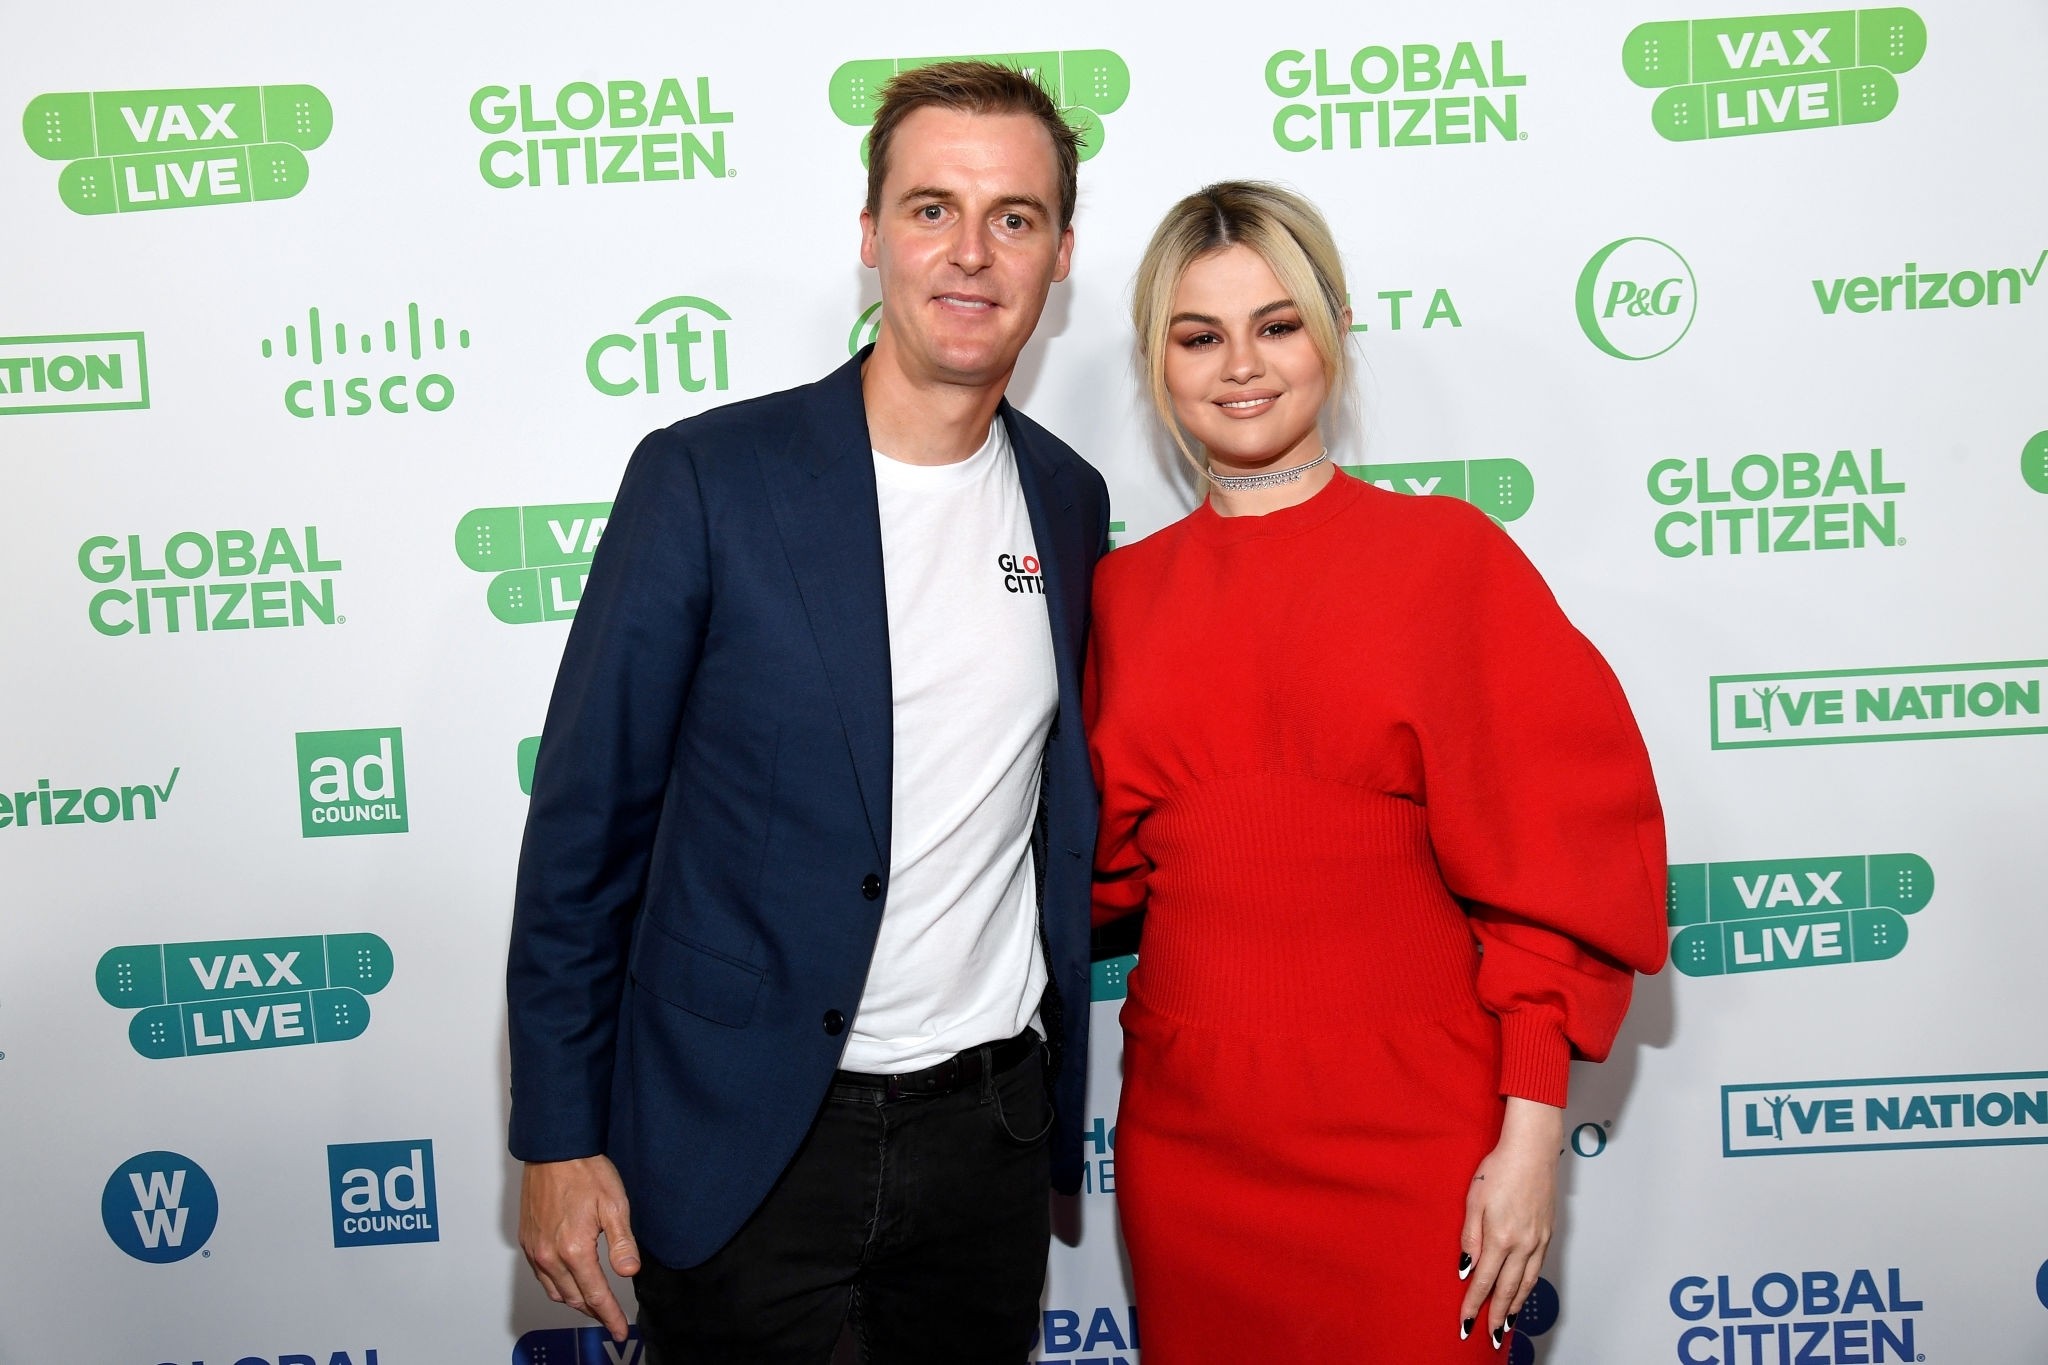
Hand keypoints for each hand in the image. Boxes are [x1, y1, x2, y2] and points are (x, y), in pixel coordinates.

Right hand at [519, 1155, 641, 1342]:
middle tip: (612, 1319)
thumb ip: (622, 1243)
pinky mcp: (527, 1241)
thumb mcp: (614, 1205)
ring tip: (595, 1305)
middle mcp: (549, 1255)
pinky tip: (570, 1283)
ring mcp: (535, 1249)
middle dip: (595, 1312)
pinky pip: (542, 1277)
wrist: (553, 1151)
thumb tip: (629, 1272)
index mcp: (573, 1249)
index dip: (610, 1316)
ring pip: (556, 1292)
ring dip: (576, 1302)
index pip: (595, 1295)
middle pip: (574, 1298)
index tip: (620, 1331)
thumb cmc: (584, 1172)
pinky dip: (558, 1287)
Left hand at [1458, 1098, 1560, 1348]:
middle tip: (1490, 1335)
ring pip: (1526, 1282)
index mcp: (1500, 1237)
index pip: (1484, 1281)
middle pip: (1508, 1289)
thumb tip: (1466, 1268)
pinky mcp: (1548, 1233)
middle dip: (1497, 1315)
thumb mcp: (1473, 1200)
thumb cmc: (1499, 1168)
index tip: (1467, 1323)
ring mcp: (1538, 1240)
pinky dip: (1529, 1285)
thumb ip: (1470, 1237)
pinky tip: (1523, 1290)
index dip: (1475, 1305)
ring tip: (1507, 1322)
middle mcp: (1522, 1244)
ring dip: (1515, 1304)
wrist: (1532, 1150)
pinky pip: (1538, 1267)